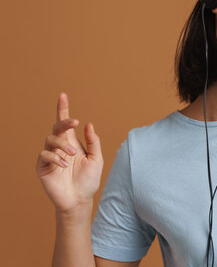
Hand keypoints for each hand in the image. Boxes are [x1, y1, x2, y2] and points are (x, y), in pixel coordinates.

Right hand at [36, 92, 103, 212]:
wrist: (80, 200)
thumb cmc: (89, 180)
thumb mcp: (96, 159)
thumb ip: (93, 142)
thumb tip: (89, 124)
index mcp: (72, 142)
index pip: (65, 123)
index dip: (63, 109)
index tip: (63, 95)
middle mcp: (60, 147)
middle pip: (57, 127)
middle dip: (64, 122)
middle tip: (74, 122)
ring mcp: (50, 156)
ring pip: (50, 140)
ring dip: (62, 144)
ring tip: (72, 155)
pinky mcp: (42, 167)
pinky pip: (44, 155)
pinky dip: (55, 157)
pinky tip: (64, 165)